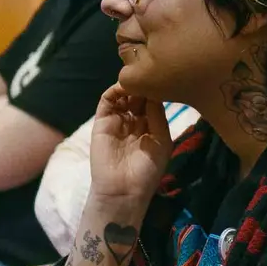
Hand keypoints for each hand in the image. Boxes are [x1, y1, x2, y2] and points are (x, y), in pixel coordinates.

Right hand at [89, 86, 175, 204]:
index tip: (164, 79)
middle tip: (149, 76)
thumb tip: (155, 93)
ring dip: (130, 86)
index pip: (153, 102)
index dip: (157, 91)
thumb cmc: (147, 170)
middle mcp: (134, 122)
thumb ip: (158, 116)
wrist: (124, 189)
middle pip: (138, 96)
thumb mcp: (161, 141)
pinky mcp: (102, 122)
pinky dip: (114, 91)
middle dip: (144, 86)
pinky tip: (124, 87)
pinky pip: (107, 101)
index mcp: (150, 127)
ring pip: (123, 96)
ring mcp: (117, 121)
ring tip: (137, 81)